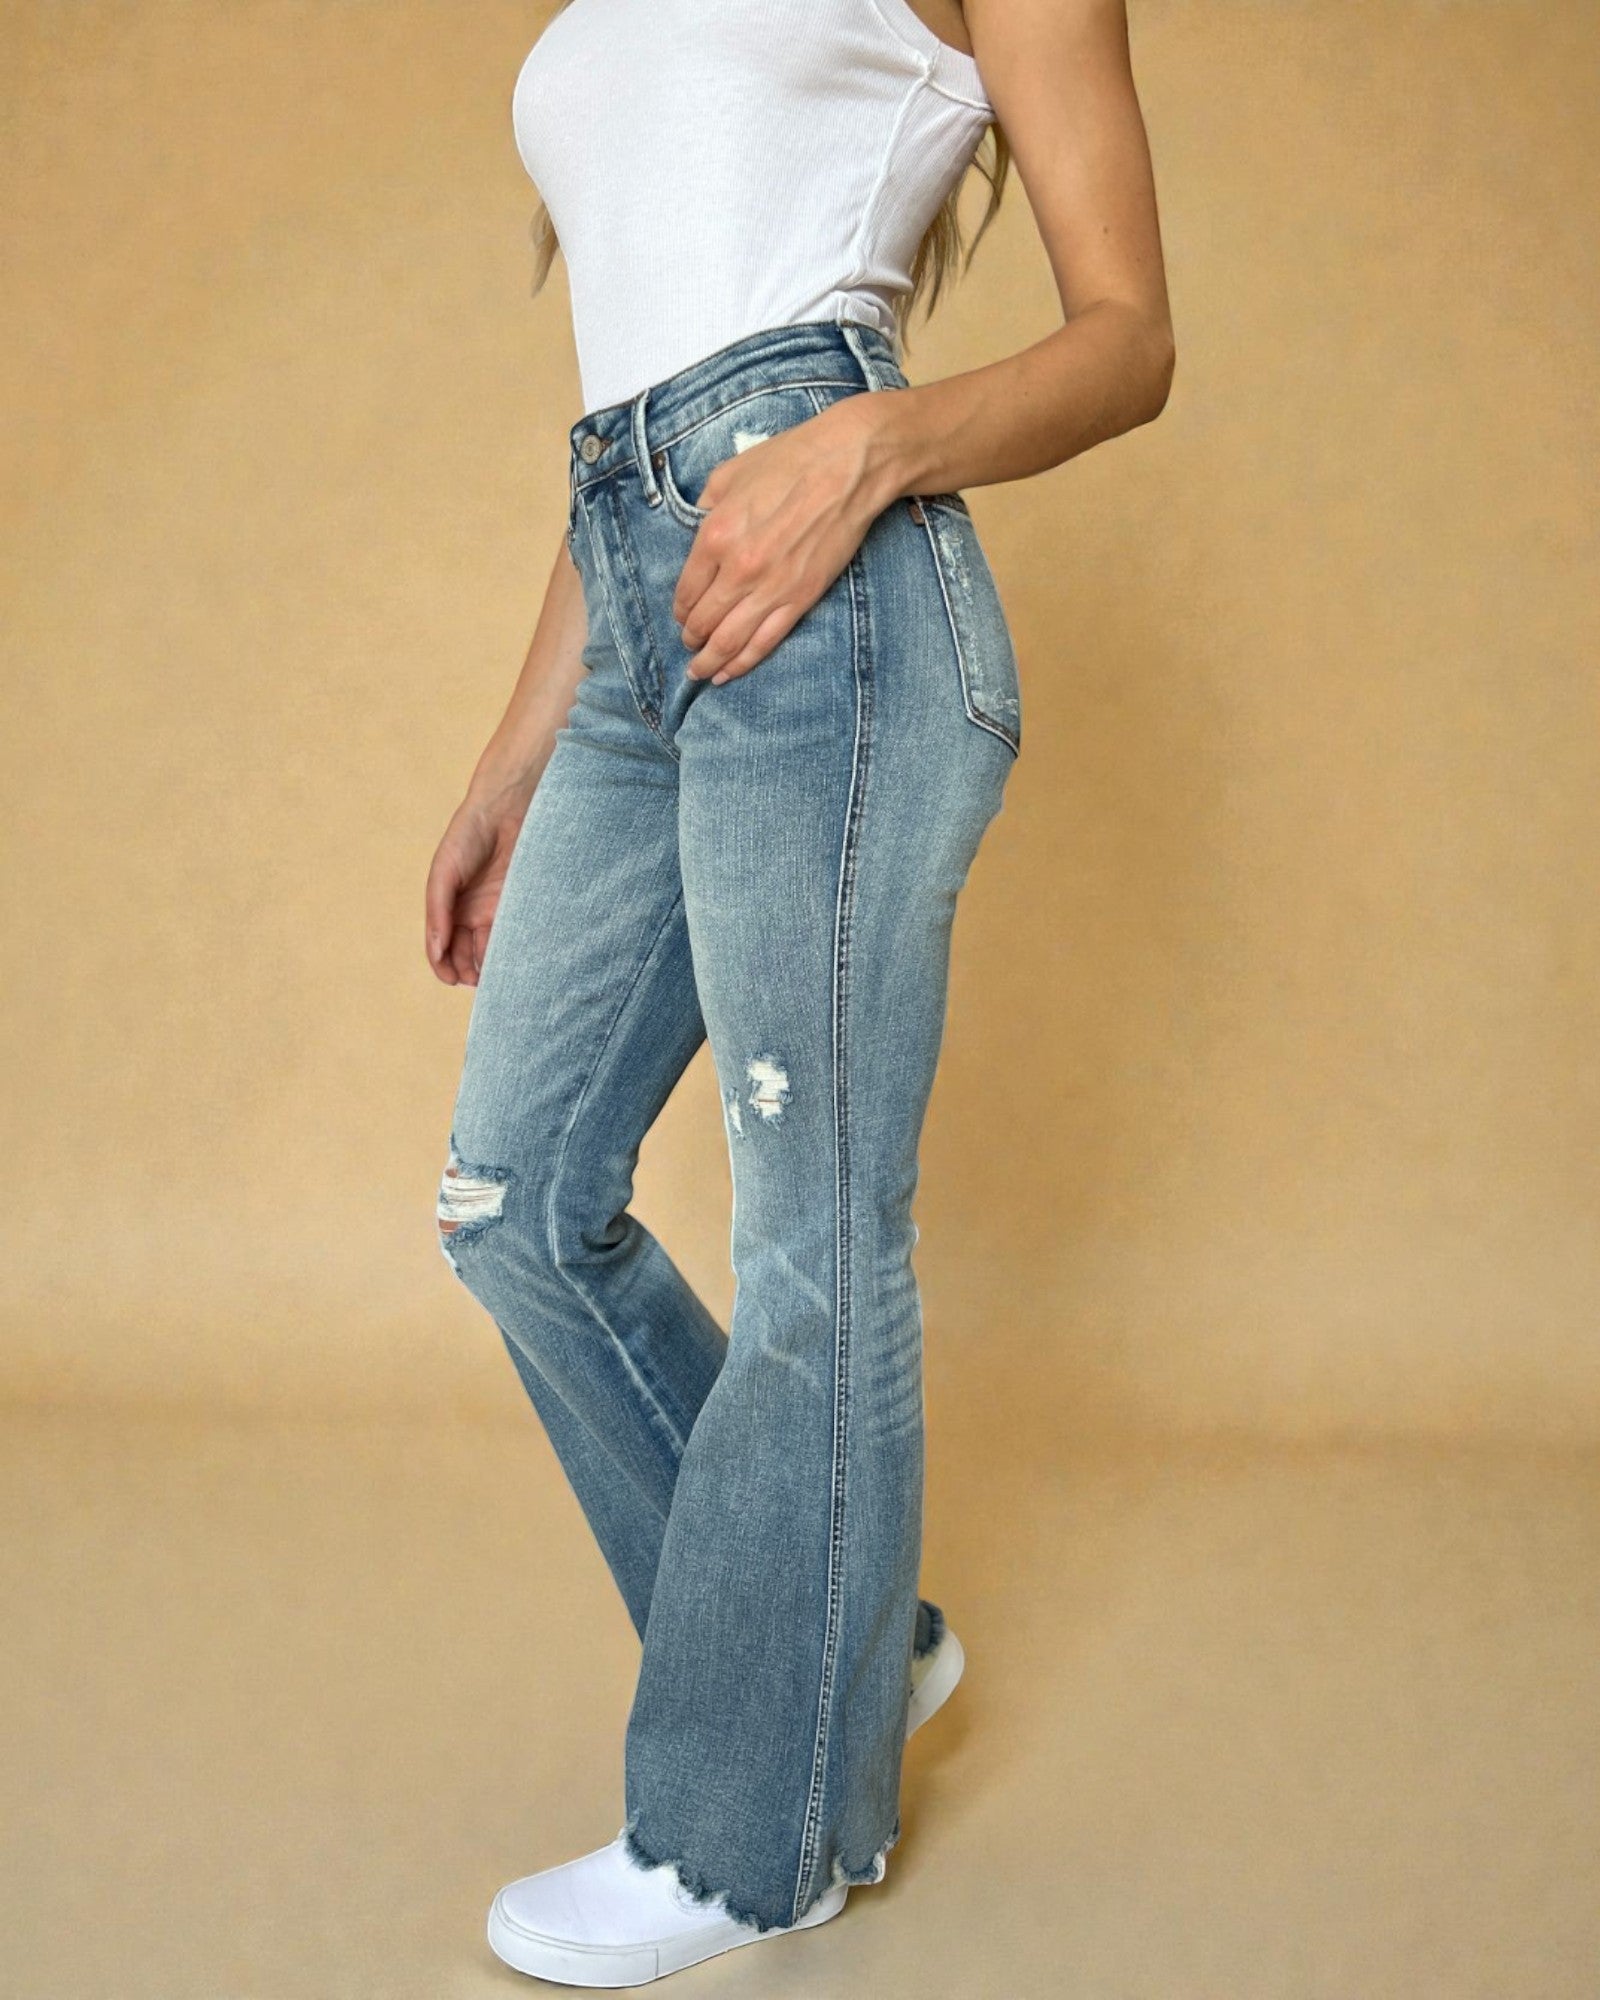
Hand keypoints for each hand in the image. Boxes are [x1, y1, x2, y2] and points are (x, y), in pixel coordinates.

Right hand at [424, 776, 533, 985]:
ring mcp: (499, 910)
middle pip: (469, 953)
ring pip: (493, 949)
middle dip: (470, 971)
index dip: (445, 965)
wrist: (508, 807)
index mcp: (450, 907)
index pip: (444, 946)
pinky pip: (517, 935)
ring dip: (493, 967)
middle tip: (477, 982)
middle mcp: (474, 913)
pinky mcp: (523, 905)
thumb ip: (438, 910)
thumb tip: (437, 950)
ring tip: (497, 978)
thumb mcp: (444, 872)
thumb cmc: (469, 835)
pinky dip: (514, 951)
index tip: (452, 979)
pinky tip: (516, 961)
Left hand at [674, 396, 889, 683]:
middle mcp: (738, 570)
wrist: (848, 466)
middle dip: (691, 637)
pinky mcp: (800, 599)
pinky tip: (728, 674)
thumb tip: (697, 531)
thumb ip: (705, 507)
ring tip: (699, 672)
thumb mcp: (730, 473)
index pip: (686, 589)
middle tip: (688, 644)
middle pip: (703, 621)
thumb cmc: (790, 461)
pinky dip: (742, 663)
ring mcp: (770, 589)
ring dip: (709, 660)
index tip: (681, 614)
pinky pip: (764, 642)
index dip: (679, 609)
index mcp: (715, 535)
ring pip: (729, 641)